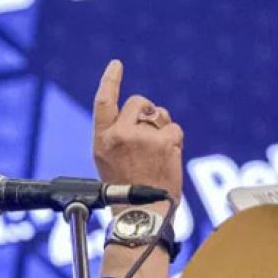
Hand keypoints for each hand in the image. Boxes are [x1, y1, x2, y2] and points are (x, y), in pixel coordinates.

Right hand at [92, 59, 183, 200]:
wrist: (141, 212)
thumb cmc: (125, 190)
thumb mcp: (107, 160)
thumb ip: (116, 135)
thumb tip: (140, 116)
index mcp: (102, 139)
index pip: (103, 101)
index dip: (110, 80)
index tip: (116, 65)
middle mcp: (120, 134)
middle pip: (138, 103)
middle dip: (147, 111)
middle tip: (150, 133)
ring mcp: (142, 137)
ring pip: (159, 115)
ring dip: (161, 128)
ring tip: (156, 154)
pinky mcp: (163, 142)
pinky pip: (174, 129)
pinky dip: (174, 141)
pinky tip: (167, 158)